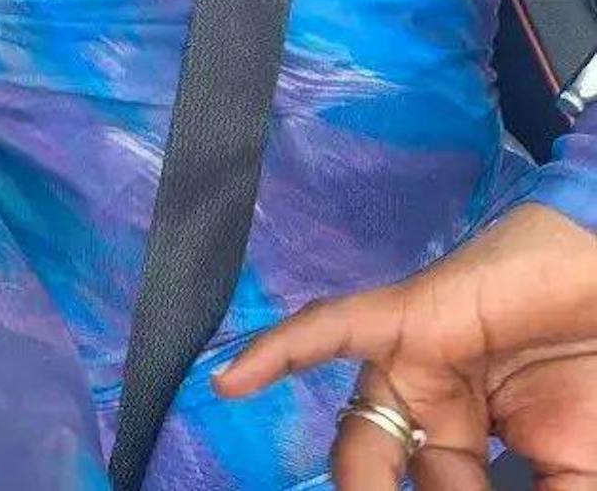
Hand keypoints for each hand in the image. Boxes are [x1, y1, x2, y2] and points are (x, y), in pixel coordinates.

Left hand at [211, 205, 596, 487]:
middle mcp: (430, 407)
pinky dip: (279, 351)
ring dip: (358, 487)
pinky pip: (332, 329)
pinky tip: (229, 384)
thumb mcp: (575, 468)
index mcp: (464, 445)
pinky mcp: (406, 317)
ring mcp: (415, 363)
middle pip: (387, 481)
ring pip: (360, 434)